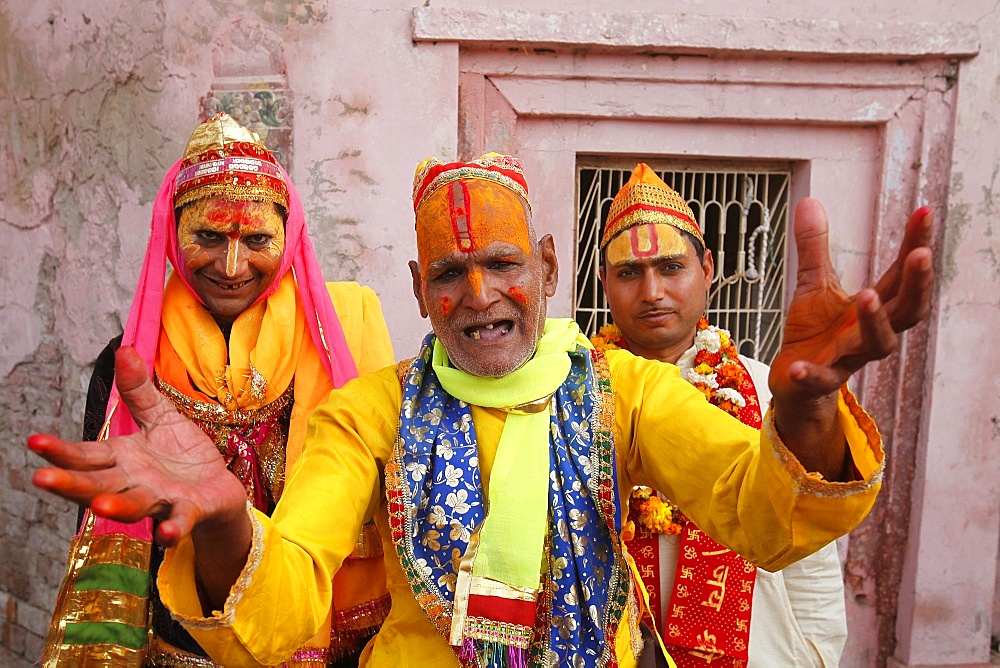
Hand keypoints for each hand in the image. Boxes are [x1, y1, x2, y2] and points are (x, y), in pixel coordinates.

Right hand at [29, 346, 247, 546]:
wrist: (218, 485)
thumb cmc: (181, 453)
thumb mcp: (160, 416)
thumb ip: (139, 391)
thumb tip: (123, 349)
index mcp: (121, 460)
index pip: (85, 456)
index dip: (61, 451)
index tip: (34, 441)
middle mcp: (133, 483)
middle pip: (97, 485)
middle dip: (70, 482)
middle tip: (42, 478)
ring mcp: (160, 499)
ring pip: (133, 505)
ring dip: (117, 507)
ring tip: (99, 506)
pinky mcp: (189, 511)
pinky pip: (179, 520)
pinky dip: (173, 527)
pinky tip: (167, 533)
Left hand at [770, 198, 933, 400]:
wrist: (794, 380)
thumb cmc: (814, 332)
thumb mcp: (814, 284)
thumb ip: (815, 247)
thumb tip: (810, 201)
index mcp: (874, 306)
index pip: (902, 274)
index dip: (915, 245)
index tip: (925, 212)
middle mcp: (871, 332)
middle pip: (906, 310)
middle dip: (917, 284)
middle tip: (921, 256)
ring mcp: (849, 357)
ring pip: (876, 344)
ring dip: (876, 321)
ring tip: (867, 294)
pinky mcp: (822, 381)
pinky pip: (822, 380)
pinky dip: (812, 374)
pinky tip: (799, 366)